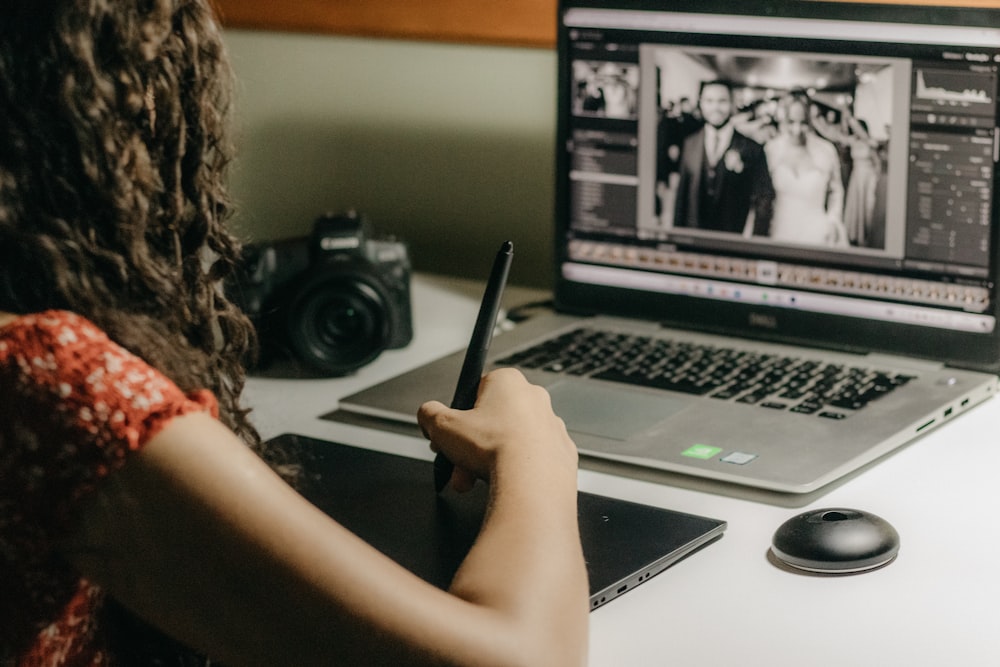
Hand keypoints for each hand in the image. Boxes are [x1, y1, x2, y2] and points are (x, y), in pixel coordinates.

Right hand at [418, 368, 576, 491]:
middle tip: (458, 464)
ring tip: (475, 480)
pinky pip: (532, 460)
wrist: (533, 482)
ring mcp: (552, 425)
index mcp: (508, 382)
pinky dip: (517, 471)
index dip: (458, 417)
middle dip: (471, 446)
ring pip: (511, 442)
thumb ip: (429, 414)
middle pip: (492, 421)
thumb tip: (427, 415)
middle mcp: (534, 398)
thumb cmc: (494, 448)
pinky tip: (505, 484)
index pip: (475, 393)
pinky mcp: (562, 452)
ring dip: (489, 461)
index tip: (450, 435)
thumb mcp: (443, 426)